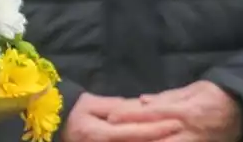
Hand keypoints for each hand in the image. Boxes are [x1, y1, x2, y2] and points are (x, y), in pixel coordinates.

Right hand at [60, 92, 185, 141]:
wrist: (56, 128)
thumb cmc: (73, 112)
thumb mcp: (91, 104)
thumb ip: (116, 106)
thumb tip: (140, 106)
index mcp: (102, 133)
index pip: (136, 132)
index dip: (158, 128)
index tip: (178, 122)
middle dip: (165, 140)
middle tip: (187, 133)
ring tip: (181, 137)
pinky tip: (161, 140)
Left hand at [105, 81, 242, 141]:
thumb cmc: (216, 96)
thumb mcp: (193, 89)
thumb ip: (167, 97)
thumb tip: (143, 100)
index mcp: (186, 111)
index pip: (153, 113)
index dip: (131, 115)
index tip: (111, 117)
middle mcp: (189, 131)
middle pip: (154, 137)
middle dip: (132, 137)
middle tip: (110, 137)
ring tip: (123, 141)